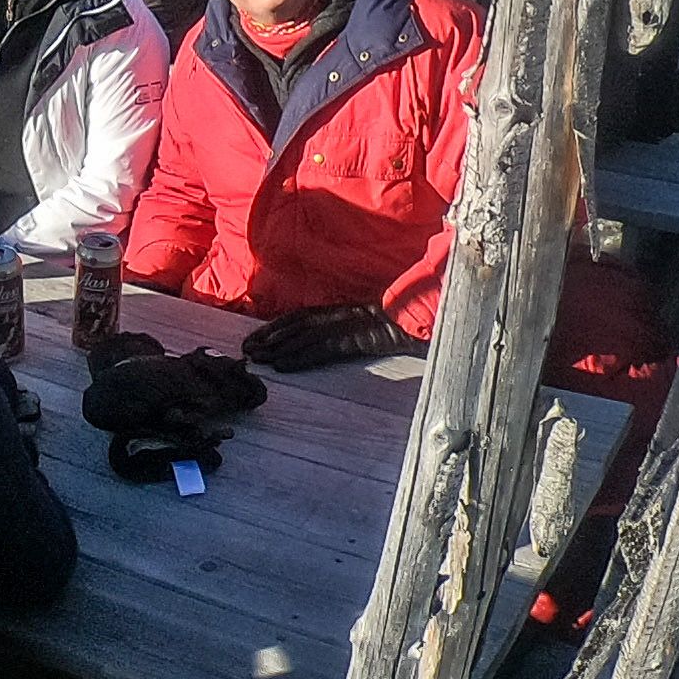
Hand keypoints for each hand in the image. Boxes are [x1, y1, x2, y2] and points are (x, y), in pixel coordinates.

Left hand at [241, 302, 406, 372]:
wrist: (433, 316)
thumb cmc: (409, 324)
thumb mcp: (377, 327)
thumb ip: (356, 332)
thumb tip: (334, 343)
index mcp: (345, 311)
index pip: (303, 316)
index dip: (277, 326)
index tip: (255, 337)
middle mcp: (343, 315)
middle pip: (297, 323)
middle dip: (269, 336)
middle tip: (245, 349)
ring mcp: (352, 325)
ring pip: (306, 335)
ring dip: (278, 347)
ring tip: (256, 358)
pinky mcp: (362, 339)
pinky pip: (326, 349)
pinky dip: (301, 358)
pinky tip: (283, 367)